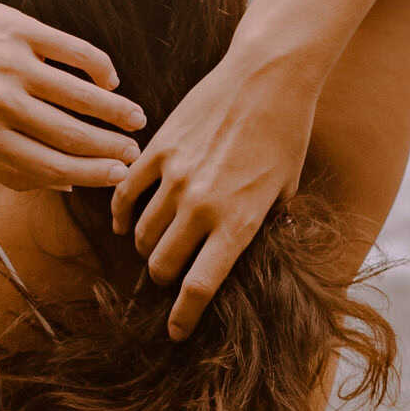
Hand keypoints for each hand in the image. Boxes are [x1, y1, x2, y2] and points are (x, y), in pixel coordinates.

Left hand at [0, 0, 147, 191]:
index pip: (52, 167)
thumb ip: (10, 169)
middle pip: (71, 135)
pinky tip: (110, 80)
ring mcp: (12, 66)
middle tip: (135, 152)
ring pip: (81, 96)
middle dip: (112, 149)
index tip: (119, 176)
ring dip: (116, 111)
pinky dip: (99, 69)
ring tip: (136, 119)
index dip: (93, 174)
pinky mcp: (21, 30)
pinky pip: (74, 53)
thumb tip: (66, 184)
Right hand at [110, 43, 322, 339]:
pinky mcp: (159, 149)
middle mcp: (202, 205)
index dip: (184, 318)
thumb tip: (245, 256)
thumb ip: (262, 227)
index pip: (199, 288)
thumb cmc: (286, 134)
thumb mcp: (285, 191)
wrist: (268, 78)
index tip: (176, 332)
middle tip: (171, 279)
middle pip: (164, 265)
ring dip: (148, 248)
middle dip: (165, 280)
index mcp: (238, 222)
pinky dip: (123, 214)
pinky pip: (126, 192)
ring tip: (156, 248)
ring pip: (143, 234)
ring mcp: (176, 176)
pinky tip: (127, 224)